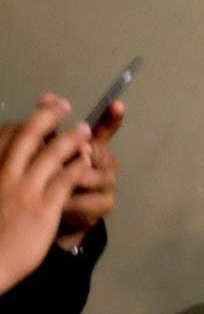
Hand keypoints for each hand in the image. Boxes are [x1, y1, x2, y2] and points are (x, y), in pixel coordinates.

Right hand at [0, 94, 91, 292]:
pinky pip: (65, 180)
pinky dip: (77, 166)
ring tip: (85, 129)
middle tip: (63, 104)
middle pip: (29, 136)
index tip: (38, 108)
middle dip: (48, 116)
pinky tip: (87, 161)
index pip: (7, 136)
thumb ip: (4, 179)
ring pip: (52, 155)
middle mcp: (5, 175)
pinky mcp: (44, 208)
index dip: (26, 119)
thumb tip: (10, 170)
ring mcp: (26, 191)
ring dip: (71, 139)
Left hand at [56, 100, 123, 250]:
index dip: (112, 117)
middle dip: (89, 152)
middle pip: (102, 152)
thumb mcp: (43, 152)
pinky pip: (95, 201)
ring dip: (79, 179)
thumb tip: (49, 97)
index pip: (105, 128)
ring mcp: (106, 184)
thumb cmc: (48, 181)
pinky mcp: (104, 205)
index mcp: (89, 145)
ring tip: (58, 183)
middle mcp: (103, 162)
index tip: (117, 105)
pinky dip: (76, 202)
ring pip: (101, 176)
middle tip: (79, 151)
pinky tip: (61, 204)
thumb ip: (47, 127)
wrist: (50, 217)